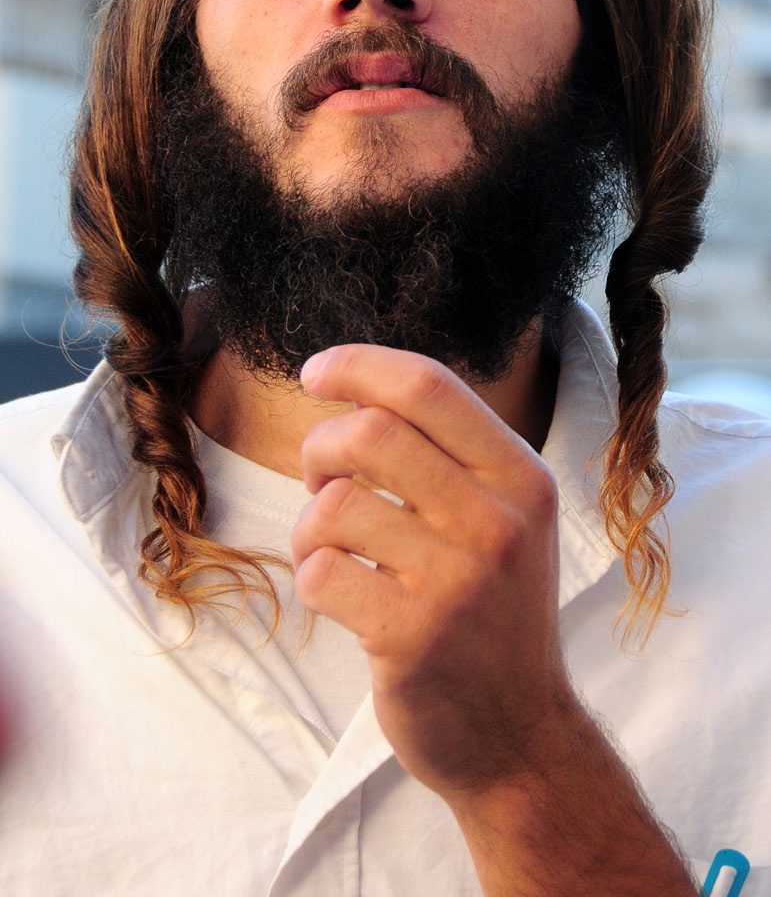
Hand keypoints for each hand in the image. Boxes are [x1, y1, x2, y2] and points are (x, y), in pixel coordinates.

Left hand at [292, 342, 569, 797]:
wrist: (518, 734)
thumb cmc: (492, 611)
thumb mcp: (505, 519)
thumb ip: (451, 454)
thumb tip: (357, 391)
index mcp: (521, 477)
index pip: (428, 386)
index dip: (358, 366)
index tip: (315, 373)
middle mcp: (498, 520)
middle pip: (369, 433)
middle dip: (319, 449)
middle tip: (320, 481)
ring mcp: (458, 581)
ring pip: (334, 505)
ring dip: (309, 526)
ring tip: (329, 551)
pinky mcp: (412, 637)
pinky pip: (321, 572)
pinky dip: (309, 576)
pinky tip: (335, 592)